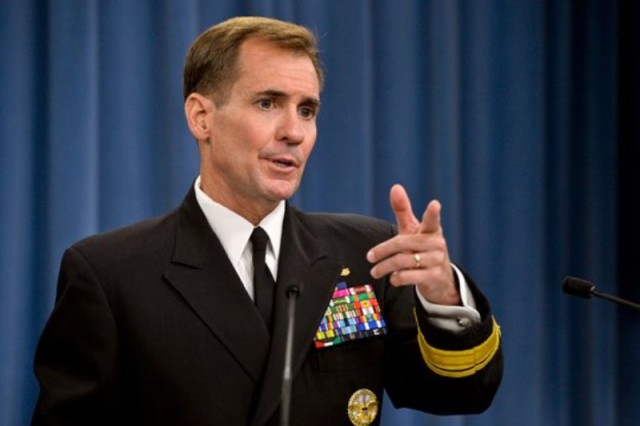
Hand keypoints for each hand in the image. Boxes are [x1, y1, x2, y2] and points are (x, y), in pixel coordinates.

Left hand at [367, 184, 459, 304]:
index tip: (435, 204)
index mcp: (432, 230)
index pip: (432, 220)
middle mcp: (437, 244)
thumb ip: (403, 210)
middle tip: (369, 257)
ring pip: (403, 261)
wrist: (440, 278)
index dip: (433, 213)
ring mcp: (437, 260)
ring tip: (374, 272)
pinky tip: (393, 278)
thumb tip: (395, 186)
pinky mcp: (434, 277)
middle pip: (402, 243)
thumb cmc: (421, 247)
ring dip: (385, 267)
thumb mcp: (413, 229)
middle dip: (383, 251)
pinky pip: (409, 276)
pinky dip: (397, 278)